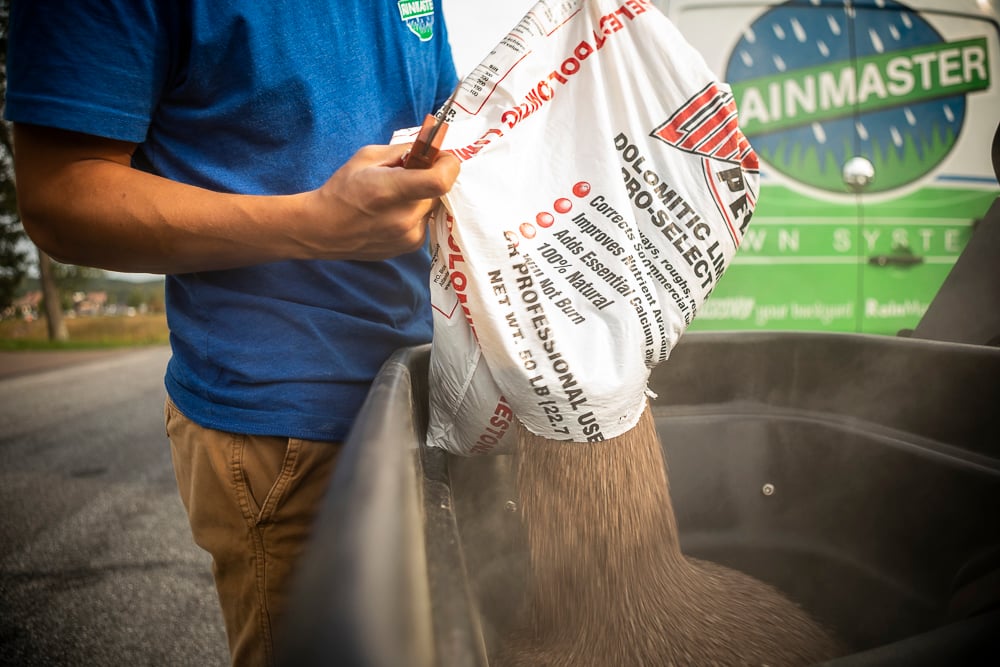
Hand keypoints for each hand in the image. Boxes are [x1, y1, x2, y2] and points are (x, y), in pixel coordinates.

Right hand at [303, 143, 459, 259]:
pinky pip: (425, 221)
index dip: (449, 165)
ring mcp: (409, 237)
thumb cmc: (342, 190)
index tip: (440, 157)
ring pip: (432, 206)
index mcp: (390, 191)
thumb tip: (430, 149)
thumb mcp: (367, 157)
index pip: (440, 181)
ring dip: (422, 196)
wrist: (324, 230)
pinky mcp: (411, 247)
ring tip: (395, 196)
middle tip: (409, 173)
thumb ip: (403, 152)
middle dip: (429, 177)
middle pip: (438, 191)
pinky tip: (393, 213)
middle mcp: (404, 218)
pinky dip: (416, 212)